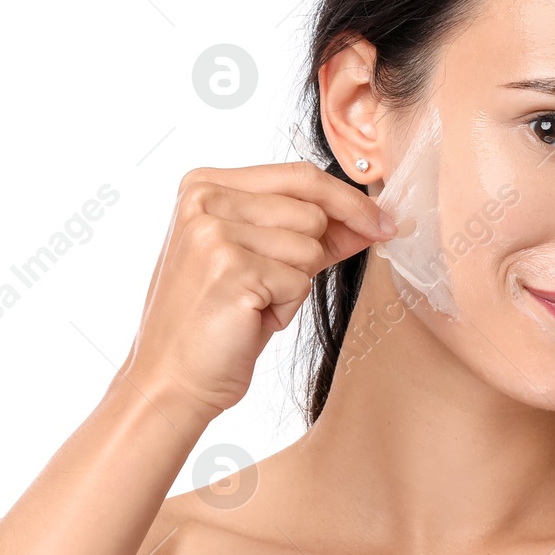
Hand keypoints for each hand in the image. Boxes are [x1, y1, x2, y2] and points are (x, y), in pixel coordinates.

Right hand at [117, 161, 394, 419]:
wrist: (171, 379)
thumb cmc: (215, 321)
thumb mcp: (261, 261)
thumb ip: (311, 232)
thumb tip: (374, 218)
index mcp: (204, 184)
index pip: (300, 175)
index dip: (349, 200)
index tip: (383, 221)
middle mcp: (204, 199)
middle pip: (312, 211)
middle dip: (309, 256)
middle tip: (266, 288)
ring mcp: (214, 232)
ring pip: (310, 246)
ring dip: (293, 284)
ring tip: (251, 303)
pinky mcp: (231, 268)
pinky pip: (300, 282)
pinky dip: (284, 309)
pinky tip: (248, 319)